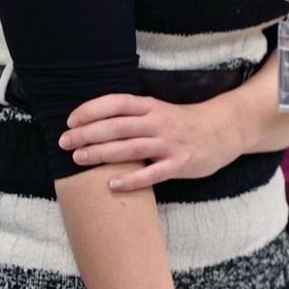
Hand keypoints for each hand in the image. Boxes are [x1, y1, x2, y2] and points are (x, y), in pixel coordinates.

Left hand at [63, 94, 244, 191]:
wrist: (224, 130)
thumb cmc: (184, 123)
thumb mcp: (158, 110)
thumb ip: (131, 115)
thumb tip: (92, 124)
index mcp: (151, 106)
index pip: (116, 103)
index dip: (91, 110)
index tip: (70, 120)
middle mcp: (159, 122)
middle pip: (118, 126)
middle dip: (88, 133)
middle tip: (64, 142)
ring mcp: (171, 143)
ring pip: (131, 147)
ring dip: (102, 153)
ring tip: (79, 159)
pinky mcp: (181, 164)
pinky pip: (153, 173)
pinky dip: (132, 179)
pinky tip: (112, 184)